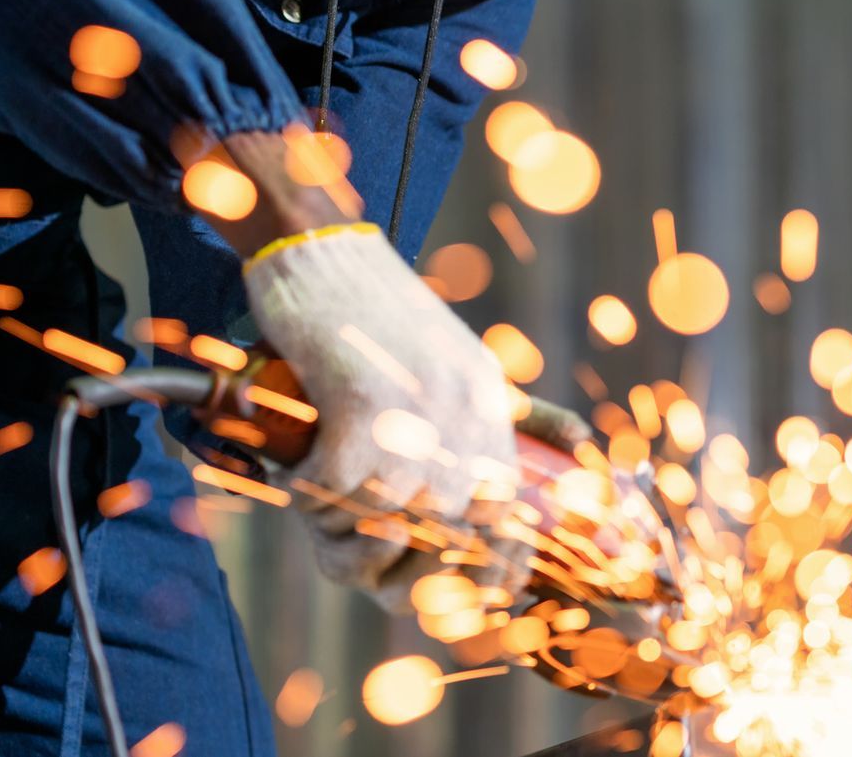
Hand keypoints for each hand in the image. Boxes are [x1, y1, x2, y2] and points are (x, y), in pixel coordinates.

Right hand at [240, 223, 525, 608]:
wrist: (319, 250)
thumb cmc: (371, 310)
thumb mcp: (454, 362)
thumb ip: (487, 419)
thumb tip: (552, 466)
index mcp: (490, 411)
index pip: (510, 525)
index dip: (482, 578)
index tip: (444, 599)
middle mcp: (466, 422)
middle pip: (441, 547)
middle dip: (390, 567)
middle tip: (348, 542)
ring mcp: (416, 423)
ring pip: (378, 532)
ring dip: (335, 526)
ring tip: (317, 485)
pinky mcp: (359, 422)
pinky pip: (330, 502)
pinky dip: (304, 491)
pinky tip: (299, 458)